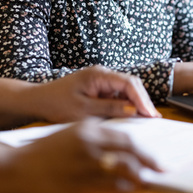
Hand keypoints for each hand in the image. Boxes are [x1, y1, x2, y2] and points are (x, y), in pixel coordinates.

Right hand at [7, 118, 159, 192]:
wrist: (18, 167)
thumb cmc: (45, 150)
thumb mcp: (71, 132)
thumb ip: (96, 136)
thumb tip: (123, 146)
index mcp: (88, 128)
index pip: (126, 138)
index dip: (144, 149)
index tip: (155, 157)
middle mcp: (89, 145)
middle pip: (130, 154)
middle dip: (149, 163)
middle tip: (161, 171)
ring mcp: (84, 166)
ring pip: (123, 171)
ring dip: (139, 178)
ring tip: (147, 182)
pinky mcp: (78, 186)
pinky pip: (110, 188)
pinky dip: (123, 189)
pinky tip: (127, 190)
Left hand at [35, 66, 160, 121]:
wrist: (38, 100)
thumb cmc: (56, 104)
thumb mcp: (83, 111)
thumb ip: (109, 109)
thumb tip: (133, 111)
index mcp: (98, 75)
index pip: (128, 83)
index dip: (141, 99)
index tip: (150, 114)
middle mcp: (102, 74)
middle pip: (130, 84)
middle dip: (143, 100)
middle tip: (154, 118)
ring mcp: (101, 80)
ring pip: (126, 89)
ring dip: (136, 103)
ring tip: (147, 119)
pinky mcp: (99, 88)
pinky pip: (117, 94)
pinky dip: (126, 104)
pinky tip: (132, 116)